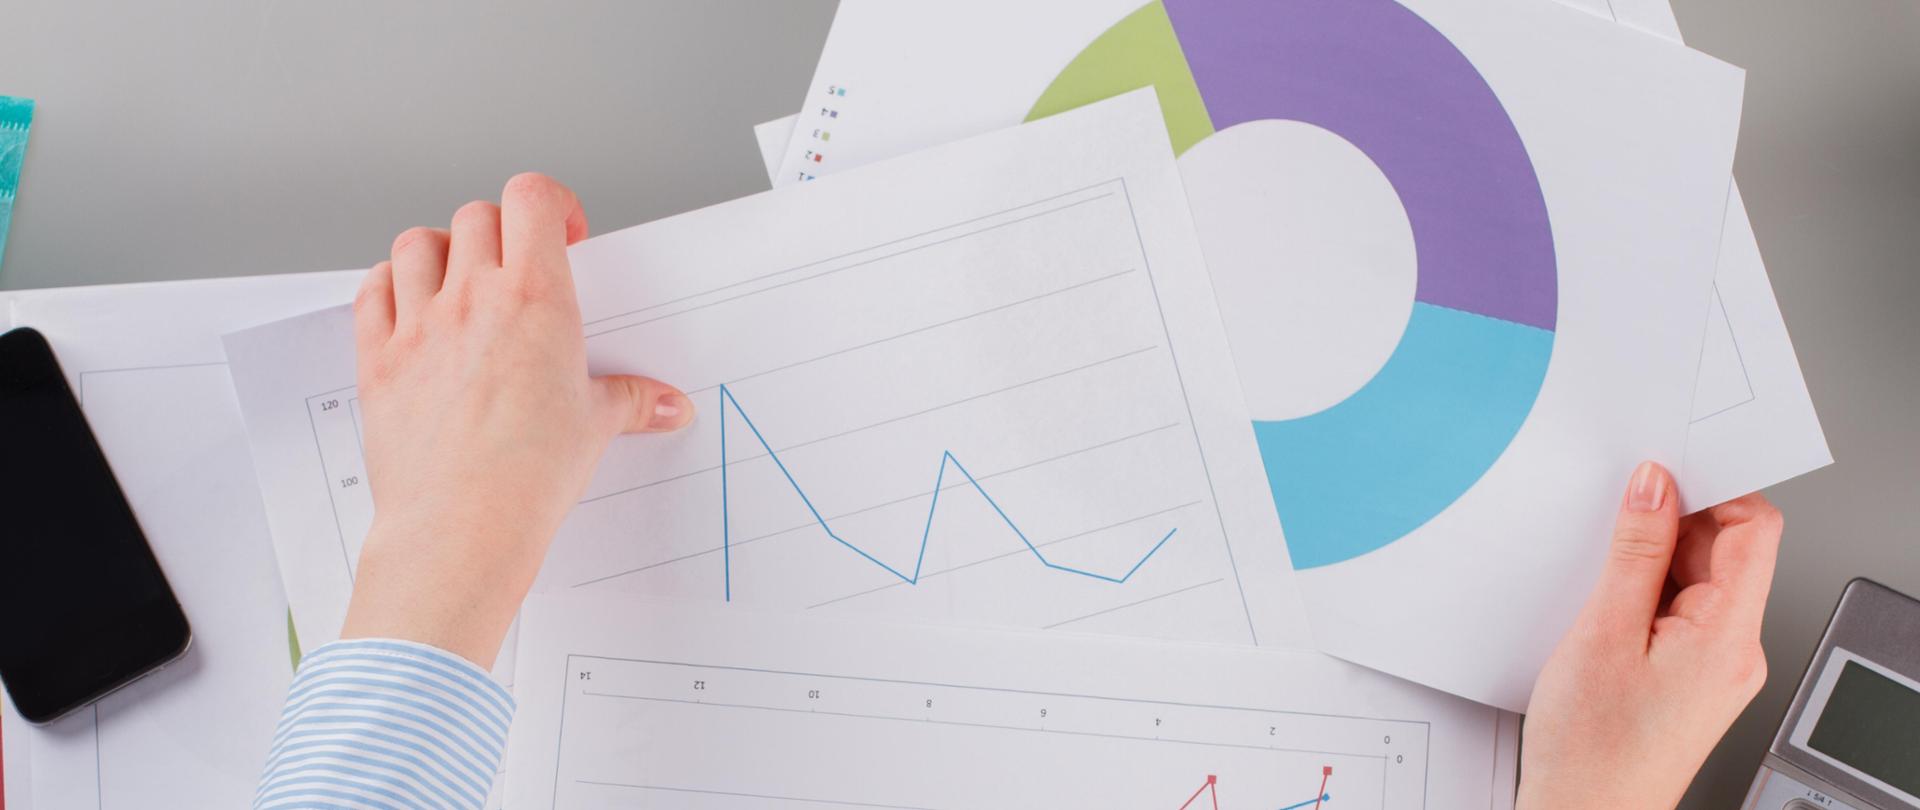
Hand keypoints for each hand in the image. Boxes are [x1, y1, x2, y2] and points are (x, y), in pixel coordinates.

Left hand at [339, 173, 693, 666]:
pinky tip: (411, 310)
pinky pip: (371, 292)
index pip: (532, 199)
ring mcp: (419, 325)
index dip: (550, 204)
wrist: (461, 526)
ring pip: (417, 244)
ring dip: (441, 251)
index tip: (563, 233)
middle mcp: (473, 298)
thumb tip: (666, 404)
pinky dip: (389, 288)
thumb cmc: (527, 478)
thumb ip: (631, 401)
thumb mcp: (594, 429)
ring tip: (461, 281)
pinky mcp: (379, 358)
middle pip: (477, 216)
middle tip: (518, 266)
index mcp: (535, 300)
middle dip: (502, 232)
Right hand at [1518, 462, 1781, 808]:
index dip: (1716, 488)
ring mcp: (1714, 666)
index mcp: (1730, 637)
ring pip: (1698, 579)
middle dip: (1674, 522)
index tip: (1665, 471)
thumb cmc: (1593, 752)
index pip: (1755, 529)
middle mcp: (1736, 651)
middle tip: (1615, 518)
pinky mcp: (1688, 676)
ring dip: (1652, 559)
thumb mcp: (1603, 634)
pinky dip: (1643, 593)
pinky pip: (1679, 611)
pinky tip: (1604, 606)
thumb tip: (1655, 487)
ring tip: (1600, 578)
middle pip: (1727, 551)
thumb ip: (1634, 553)